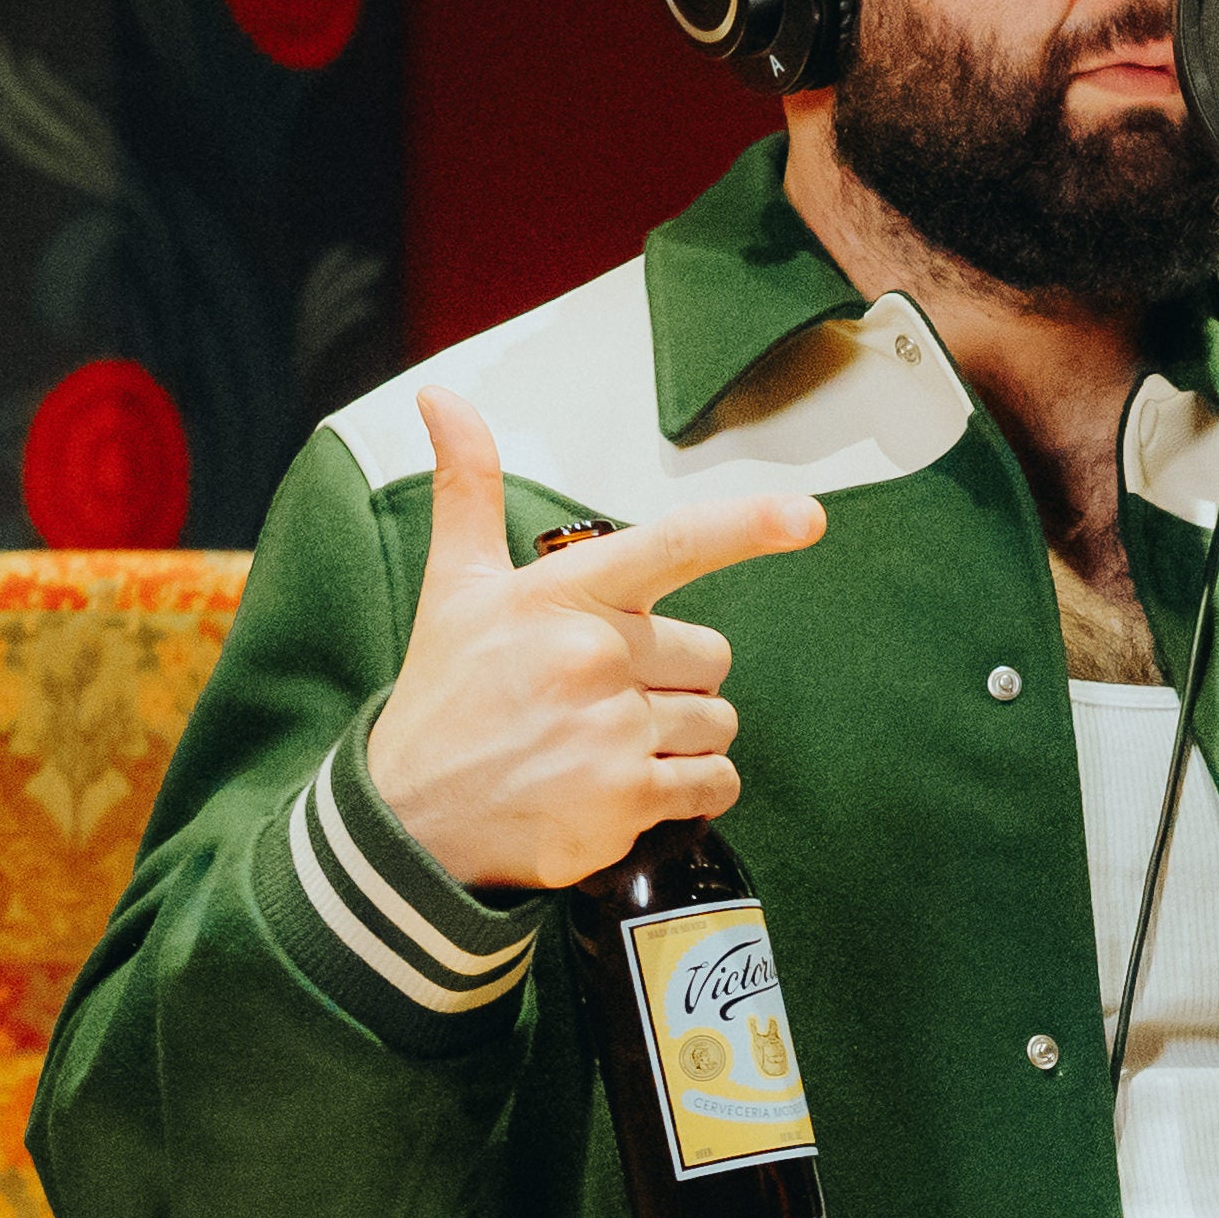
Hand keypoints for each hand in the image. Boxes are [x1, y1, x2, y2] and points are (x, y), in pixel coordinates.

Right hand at [363, 390, 817, 887]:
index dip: (749, 527)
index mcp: (563, 595)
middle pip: (711, 654)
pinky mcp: (628, 796)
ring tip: (610, 746)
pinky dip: (691, 789)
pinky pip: (715, 782)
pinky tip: (633, 788)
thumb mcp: (455, 587)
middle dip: (677, 678)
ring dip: (683, 737)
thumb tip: (443, 400)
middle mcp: (593, 655)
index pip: (673, 545)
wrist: (411, 818)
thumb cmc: (447, 698)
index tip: (807, 517)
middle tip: (607, 698)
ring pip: (718, 720)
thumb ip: (467, 488)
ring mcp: (613, 730)